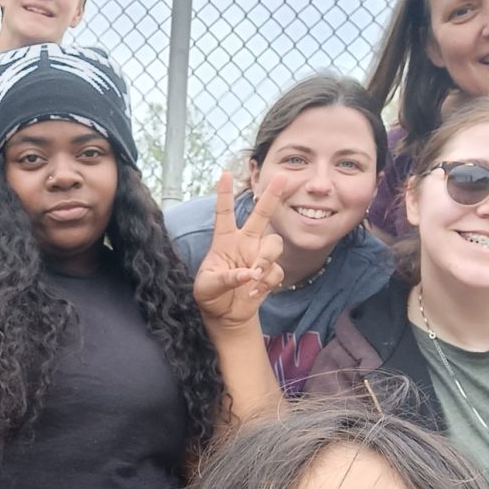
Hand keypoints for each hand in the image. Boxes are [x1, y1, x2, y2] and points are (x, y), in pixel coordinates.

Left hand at [193, 171, 285, 329]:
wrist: (224, 315)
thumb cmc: (210, 295)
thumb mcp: (207, 286)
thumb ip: (225, 278)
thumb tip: (246, 274)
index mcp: (223, 241)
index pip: (224, 213)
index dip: (224, 193)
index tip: (224, 173)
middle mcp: (244, 243)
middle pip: (261, 215)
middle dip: (272, 196)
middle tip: (282, 176)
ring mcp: (258, 257)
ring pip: (274, 244)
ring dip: (266, 259)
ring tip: (253, 276)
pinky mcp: (269, 273)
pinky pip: (276, 271)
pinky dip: (266, 281)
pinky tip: (253, 292)